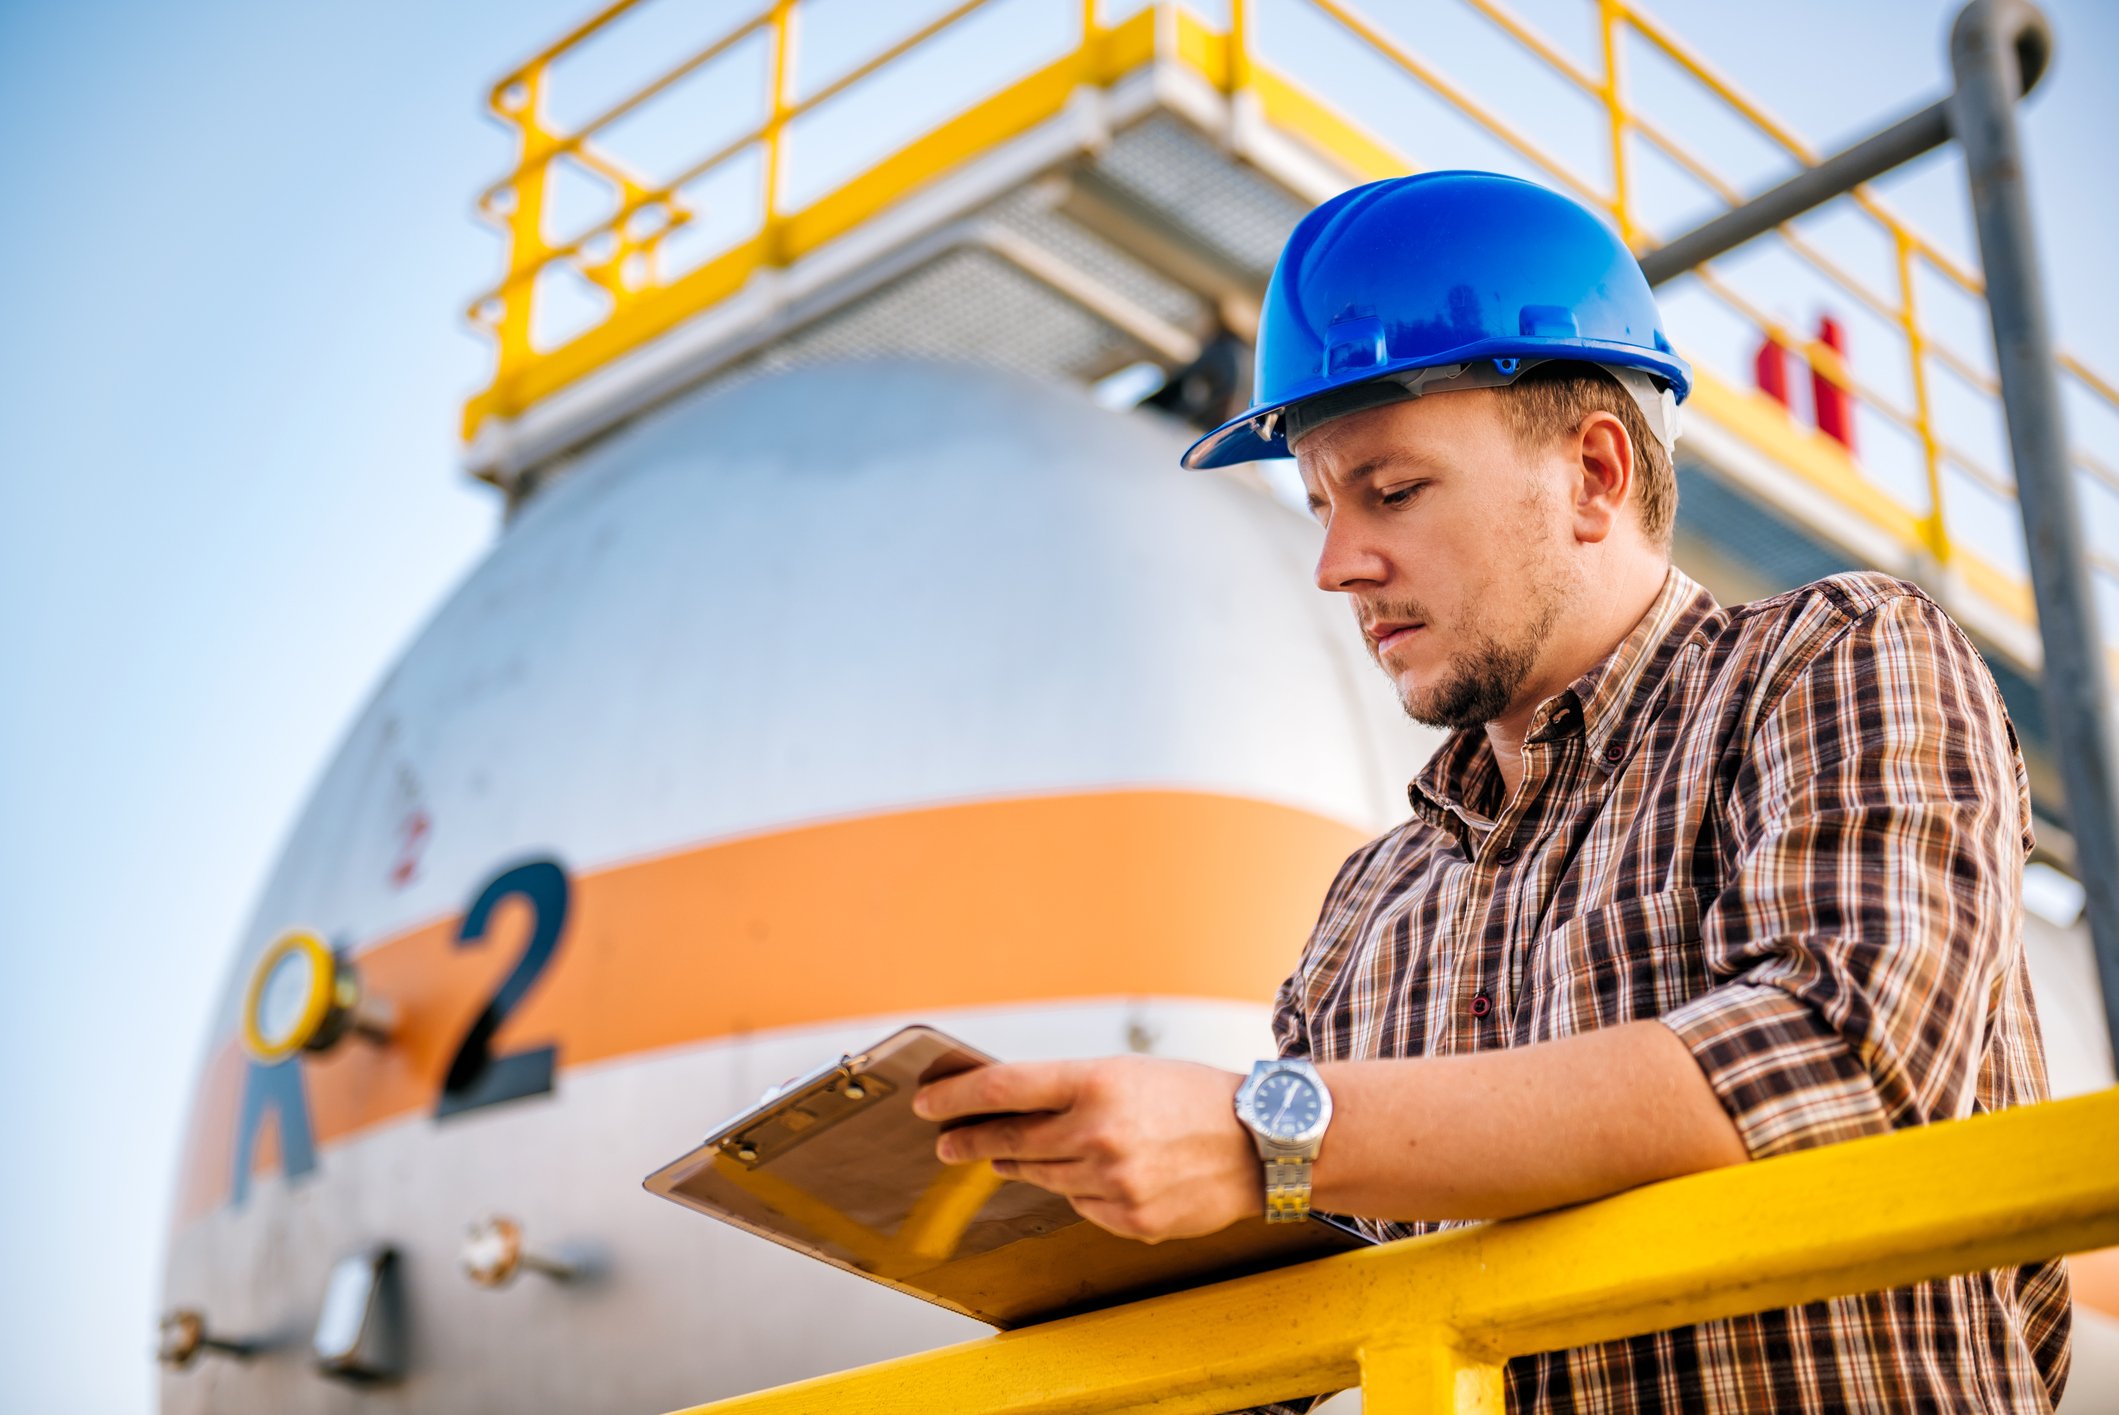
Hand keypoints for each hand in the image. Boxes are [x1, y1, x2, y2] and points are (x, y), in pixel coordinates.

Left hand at [912, 1055, 1261, 1243]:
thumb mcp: (1128, 1073)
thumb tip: (1007, 1107)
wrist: (1261, 1143)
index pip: (1004, 1089)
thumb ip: (1069, 1091)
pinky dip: (1078, 1190)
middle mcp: (1098, 1133)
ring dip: (1020, 1165)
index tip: (927, 1104)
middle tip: (947, 1144)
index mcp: (1097, 1083)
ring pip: (1042, 1176)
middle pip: (1009, 1140)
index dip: (956, 1097)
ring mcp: (1113, 1182)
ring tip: (1009, 1156)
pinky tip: (1095, 1175)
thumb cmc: (1194, 1098)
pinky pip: (1081, 1204)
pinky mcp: (1129, 1218)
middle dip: (970, 1141)